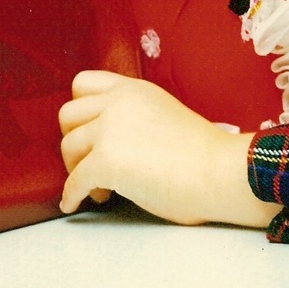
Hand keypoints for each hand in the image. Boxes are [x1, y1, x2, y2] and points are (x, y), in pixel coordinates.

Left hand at [58, 71, 279, 227]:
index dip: (80, 109)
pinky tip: (76, 204)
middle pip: (67, 115)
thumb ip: (134, 116)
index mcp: (133, 89)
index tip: (89, 131)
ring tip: (100, 189)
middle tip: (90, 162)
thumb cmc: (203, 154)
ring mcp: (109, 130)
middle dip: (73, 140)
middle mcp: (117, 103)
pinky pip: (74, 181)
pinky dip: (71, 195)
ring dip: (76, 170)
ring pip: (68, 147)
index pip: (83, 83)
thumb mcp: (162, 113)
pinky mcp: (106, 161)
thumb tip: (113, 141)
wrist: (221, 172)